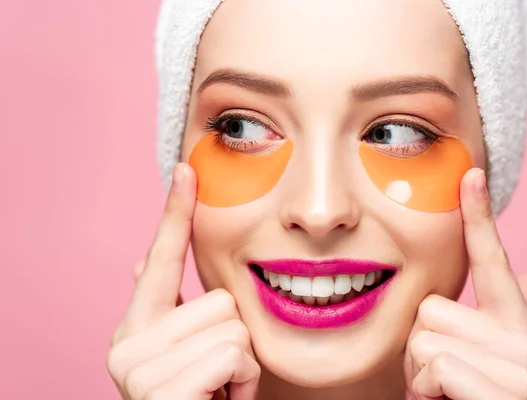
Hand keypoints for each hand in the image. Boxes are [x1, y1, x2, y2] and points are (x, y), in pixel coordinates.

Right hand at [107, 163, 259, 399]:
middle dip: (236, 341)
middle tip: (221, 378)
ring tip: (221, 392)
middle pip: (220, 298)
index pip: (162, 258)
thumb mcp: (193, 355)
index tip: (188, 170)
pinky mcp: (158, 391)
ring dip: (243, 364)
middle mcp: (126, 343)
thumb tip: (143, 261)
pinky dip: (243, 382)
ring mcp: (136, 368)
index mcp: (137, 328)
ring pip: (231, 325)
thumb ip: (169, 309)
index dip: (175, 213)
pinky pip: (231, 353)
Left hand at [405, 168, 526, 399]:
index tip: (470, 173)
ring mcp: (523, 367)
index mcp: (515, 324)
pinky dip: (427, 391)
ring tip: (442, 393)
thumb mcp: (468, 353)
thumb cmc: (460, 399)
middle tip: (439, 377)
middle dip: (420, 346)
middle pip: (432, 307)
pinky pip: (435, 367)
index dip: (479, 216)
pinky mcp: (506, 392)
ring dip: (419, 370)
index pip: (492, 260)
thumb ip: (501, 312)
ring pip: (427, 337)